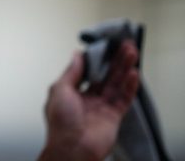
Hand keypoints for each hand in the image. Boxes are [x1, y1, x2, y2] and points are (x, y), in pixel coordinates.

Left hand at [38, 41, 138, 160]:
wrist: (72, 148)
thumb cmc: (60, 123)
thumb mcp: (60, 90)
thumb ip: (71, 72)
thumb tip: (76, 55)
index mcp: (72, 93)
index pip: (86, 72)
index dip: (96, 59)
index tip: (104, 46)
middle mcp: (88, 99)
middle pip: (104, 75)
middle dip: (114, 60)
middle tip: (123, 45)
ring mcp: (102, 107)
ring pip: (116, 83)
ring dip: (124, 68)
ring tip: (132, 51)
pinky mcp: (114, 116)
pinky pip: (124, 98)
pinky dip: (129, 85)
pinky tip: (133, 73)